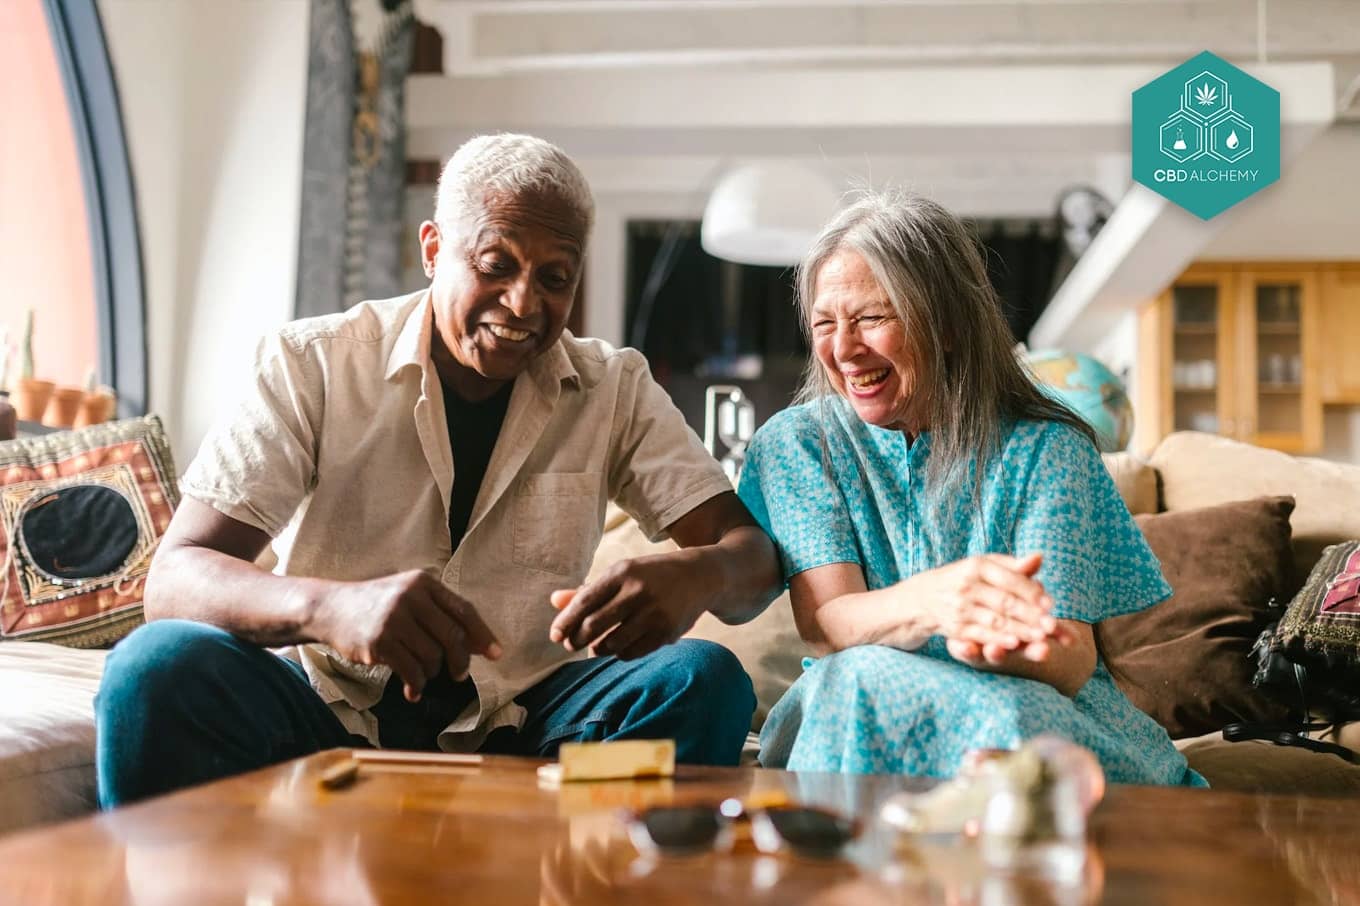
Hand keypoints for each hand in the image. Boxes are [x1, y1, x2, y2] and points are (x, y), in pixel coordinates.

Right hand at [308, 570, 500, 702]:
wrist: (330, 609)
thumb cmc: (378, 605)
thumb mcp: (409, 598)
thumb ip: (441, 616)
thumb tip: (478, 644)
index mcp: (423, 583)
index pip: (464, 610)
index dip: (482, 635)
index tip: (496, 654)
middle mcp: (410, 597)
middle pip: (452, 636)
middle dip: (460, 661)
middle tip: (459, 674)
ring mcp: (394, 619)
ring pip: (432, 657)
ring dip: (432, 673)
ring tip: (421, 674)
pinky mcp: (379, 642)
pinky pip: (411, 670)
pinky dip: (417, 684)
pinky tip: (412, 690)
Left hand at [547, 553, 711, 659]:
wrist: (700, 577)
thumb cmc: (650, 576)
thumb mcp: (621, 574)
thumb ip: (587, 590)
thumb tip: (554, 601)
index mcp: (622, 572)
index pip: (584, 602)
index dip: (565, 622)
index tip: (555, 636)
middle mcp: (638, 591)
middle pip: (594, 626)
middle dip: (577, 640)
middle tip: (571, 645)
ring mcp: (654, 613)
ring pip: (611, 644)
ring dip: (597, 649)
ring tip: (595, 646)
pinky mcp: (667, 633)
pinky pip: (631, 653)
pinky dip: (619, 654)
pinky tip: (619, 647)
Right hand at [906, 553, 1070, 663]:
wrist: (925, 596)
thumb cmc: (966, 577)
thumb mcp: (986, 566)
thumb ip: (1014, 566)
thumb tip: (1040, 558)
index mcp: (977, 566)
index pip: (1010, 580)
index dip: (1031, 593)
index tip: (1051, 604)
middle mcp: (967, 585)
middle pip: (1005, 602)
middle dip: (1030, 615)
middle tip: (1051, 626)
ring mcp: (960, 608)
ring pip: (995, 621)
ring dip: (1019, 631)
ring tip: (1040, 638)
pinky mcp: (955, 627)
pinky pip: (980, 634)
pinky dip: (998, 640)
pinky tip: (1014, 644)